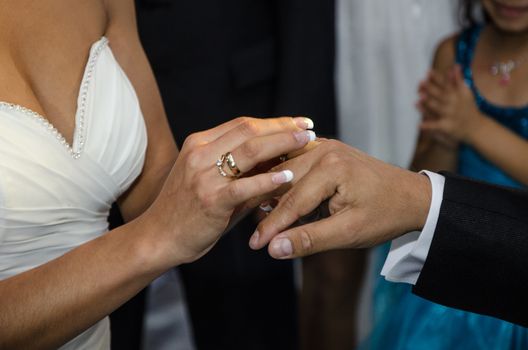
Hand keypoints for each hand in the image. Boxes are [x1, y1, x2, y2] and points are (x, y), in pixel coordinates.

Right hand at [141, 116, 315, 267]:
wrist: (158, 237)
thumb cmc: (188, 210)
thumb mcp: (210, 181)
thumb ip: (241, 170)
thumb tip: (280, 161)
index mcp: (199, 143)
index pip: (242, 124)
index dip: (274, 121)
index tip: (298, 123)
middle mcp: (200, 153)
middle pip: (249, 130)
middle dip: (283, 127)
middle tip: (308, 128)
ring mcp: (203, 175)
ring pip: (249, 150)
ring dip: (282, 144)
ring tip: (305, 142)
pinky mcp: (210, 199)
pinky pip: (244, 185)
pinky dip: (268, 179)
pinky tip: (287, 176)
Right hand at [248, 140, 431, 258]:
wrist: (412, 196)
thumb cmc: (385, 215)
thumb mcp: (349, 232)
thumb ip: (311, 239)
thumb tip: (274, 248)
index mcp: (331, 167)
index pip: (292, 201)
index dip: (272, 226)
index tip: (254, 246)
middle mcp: (324, 149)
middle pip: (284, 182)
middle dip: (269, 210)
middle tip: (254, 237)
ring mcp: (325, 146)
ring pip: (287, 172)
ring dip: (274, 194)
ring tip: (260, 219)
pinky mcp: (326, 149)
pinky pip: (296, 165)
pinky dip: (286, 182)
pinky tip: (276, 197)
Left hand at [418, 65, 484, 144]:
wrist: (477, 127)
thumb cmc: (469, 108)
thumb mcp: (467, 92)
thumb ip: (459, 79)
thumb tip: (455, 65)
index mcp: (457, 94)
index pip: (446, 83)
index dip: (436, 78)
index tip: (428, 72)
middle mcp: (453, 103)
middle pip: (440, 94)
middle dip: (430, 88)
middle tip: (420, 82)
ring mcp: (449, 115)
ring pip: (437, 108)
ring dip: (428, 103)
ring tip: (418, 99)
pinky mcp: (447, 126)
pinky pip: (436, 125)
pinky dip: (428, 125)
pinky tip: (419, 124)